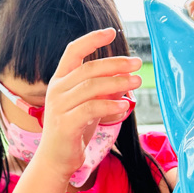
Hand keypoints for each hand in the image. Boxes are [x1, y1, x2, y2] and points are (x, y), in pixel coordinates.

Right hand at [39, 30, 141, 180]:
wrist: (57, 160)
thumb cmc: (75, 131)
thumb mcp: (90, 106)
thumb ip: (103, 91)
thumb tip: (126, 79)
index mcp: (60, 80)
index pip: (73, 51)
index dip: (92, 40)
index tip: (112, 32)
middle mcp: (57, 89)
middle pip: (89, 68)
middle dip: (115, 63)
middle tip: (137, 63)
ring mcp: (59, 106)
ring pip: (91, 86)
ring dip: (117, 82)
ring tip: (136, 81)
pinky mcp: (66, 124)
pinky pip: (92, 109)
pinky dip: (111, 105)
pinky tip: (125, 105)